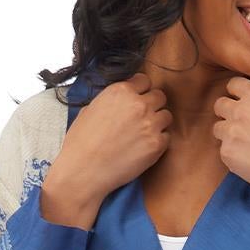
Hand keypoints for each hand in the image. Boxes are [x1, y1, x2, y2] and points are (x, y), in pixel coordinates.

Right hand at [41, 76, 171, 227]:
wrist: (84, 170)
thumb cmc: (82, 142)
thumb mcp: (92, 108)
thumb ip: (113, 100)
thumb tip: (123, 100)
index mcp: (121, 91)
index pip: (144, 80)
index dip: (141, 92)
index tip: (137, 101)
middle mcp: (138, 104)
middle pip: (160, 96)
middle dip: (153, 106)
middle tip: (142, 120)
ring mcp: (150, 124)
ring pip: (166, 116)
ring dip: (158, 123)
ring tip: (143, 135)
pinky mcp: (156, 144)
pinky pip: (167, 137)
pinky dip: (159, 142)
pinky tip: (144, 148)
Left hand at [213, 76, 249, 249]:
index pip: (233, 84)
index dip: (235, 94)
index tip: (238, 101)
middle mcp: (240, 109)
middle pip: (220, 104)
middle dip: (226, 113)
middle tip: (237, 125)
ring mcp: (231, 131)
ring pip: (218, 128)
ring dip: (227, 135)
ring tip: (243, 146)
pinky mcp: (227, 152)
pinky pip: (223, 150)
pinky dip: (233, 155)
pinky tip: (248, 161)